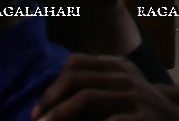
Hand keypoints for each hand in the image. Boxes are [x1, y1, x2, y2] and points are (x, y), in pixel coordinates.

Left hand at [33, 52, 178, 120]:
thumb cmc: (142, 109)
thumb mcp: (124, 87)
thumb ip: (98, 81)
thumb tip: (53, 96)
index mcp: (118, 66)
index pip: (75, 63)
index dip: (53, 84)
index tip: (41, 106)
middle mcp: (125, 77)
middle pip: (76, 79)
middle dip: (50, 100)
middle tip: (36, 119)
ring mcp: (133, 96)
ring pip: (84, 99)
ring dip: (58, 115)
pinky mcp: (138, 118)